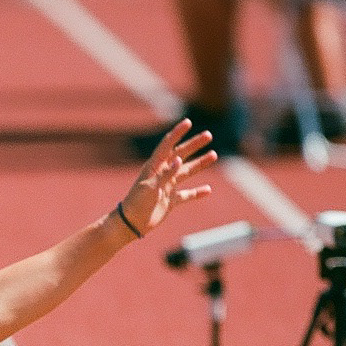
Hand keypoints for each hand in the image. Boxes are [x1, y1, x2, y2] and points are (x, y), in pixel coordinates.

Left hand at [117, 119, 215, 238]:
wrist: (131, 223)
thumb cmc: (136, 202)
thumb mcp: (150, 186)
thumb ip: (165, 174)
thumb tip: (179, 160)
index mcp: (154, 167)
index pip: (167, 145)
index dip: (177, 133)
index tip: (188, 122)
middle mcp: (162, 174)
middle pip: (181, 155)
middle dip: (194, 145)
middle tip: (208, 135)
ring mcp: (167, 187)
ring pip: (187, 172)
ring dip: (200, 164)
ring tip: (214, 154)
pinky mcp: (171, 201)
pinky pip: (187, 195)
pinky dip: (197, 193)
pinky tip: (208, 190)